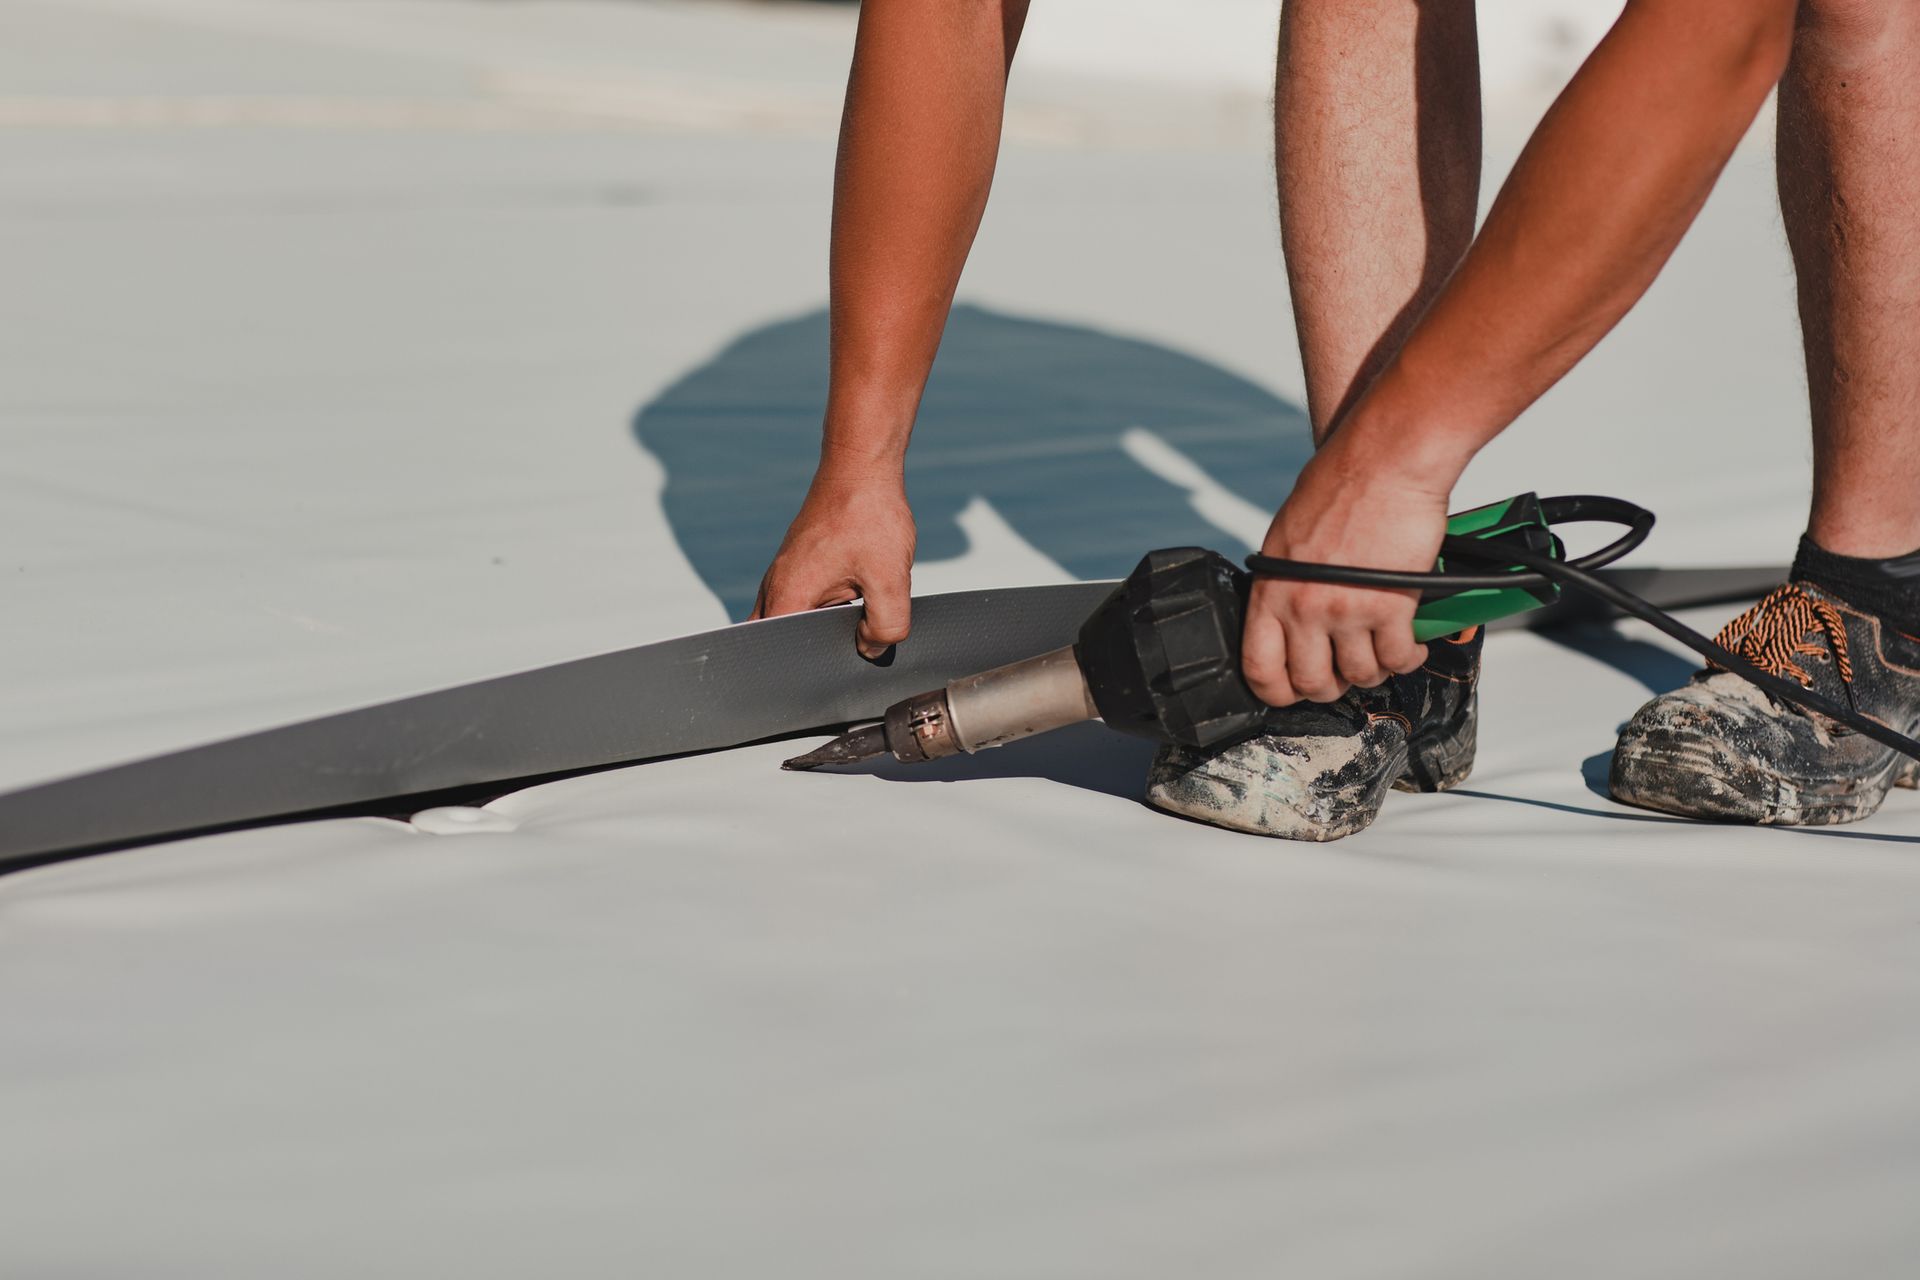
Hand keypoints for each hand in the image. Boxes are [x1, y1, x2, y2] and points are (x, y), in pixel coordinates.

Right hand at [750, 467, 916, 658]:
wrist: (862, 468)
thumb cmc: (868, 515)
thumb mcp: (890, 579)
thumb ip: (886, 626)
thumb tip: (873, 648)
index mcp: (788, 594)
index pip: (772, 652)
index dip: (798, 670)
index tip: (824, 672)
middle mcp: (777, 585)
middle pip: (778, 640)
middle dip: (809, 650)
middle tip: (844, 643)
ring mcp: (786, 574)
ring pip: (794, 619)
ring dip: (821, 625)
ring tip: (853, 613)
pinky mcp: (801, 565)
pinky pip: (806, 600)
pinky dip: (827, 608)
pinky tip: (856, 597)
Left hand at [1242, 440, 1450, 705]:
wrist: (1386, 459)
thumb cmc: (1341, 484)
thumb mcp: (1287, 536)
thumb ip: (1284, 582)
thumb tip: (1288, 616)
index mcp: (1270, 590)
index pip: (1259, 668)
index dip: (1277, 692)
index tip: (1294, 689)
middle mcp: (1303, 607)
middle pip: (1312, 682)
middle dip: (1333, 685)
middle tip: (1346, 670)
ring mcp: (1346, 610)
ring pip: (1360, 675)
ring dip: (1374, 670)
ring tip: (1382, 651)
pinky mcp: (1391, 607)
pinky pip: (1398, 658)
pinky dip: (1408, 658)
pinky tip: (1411, 644)